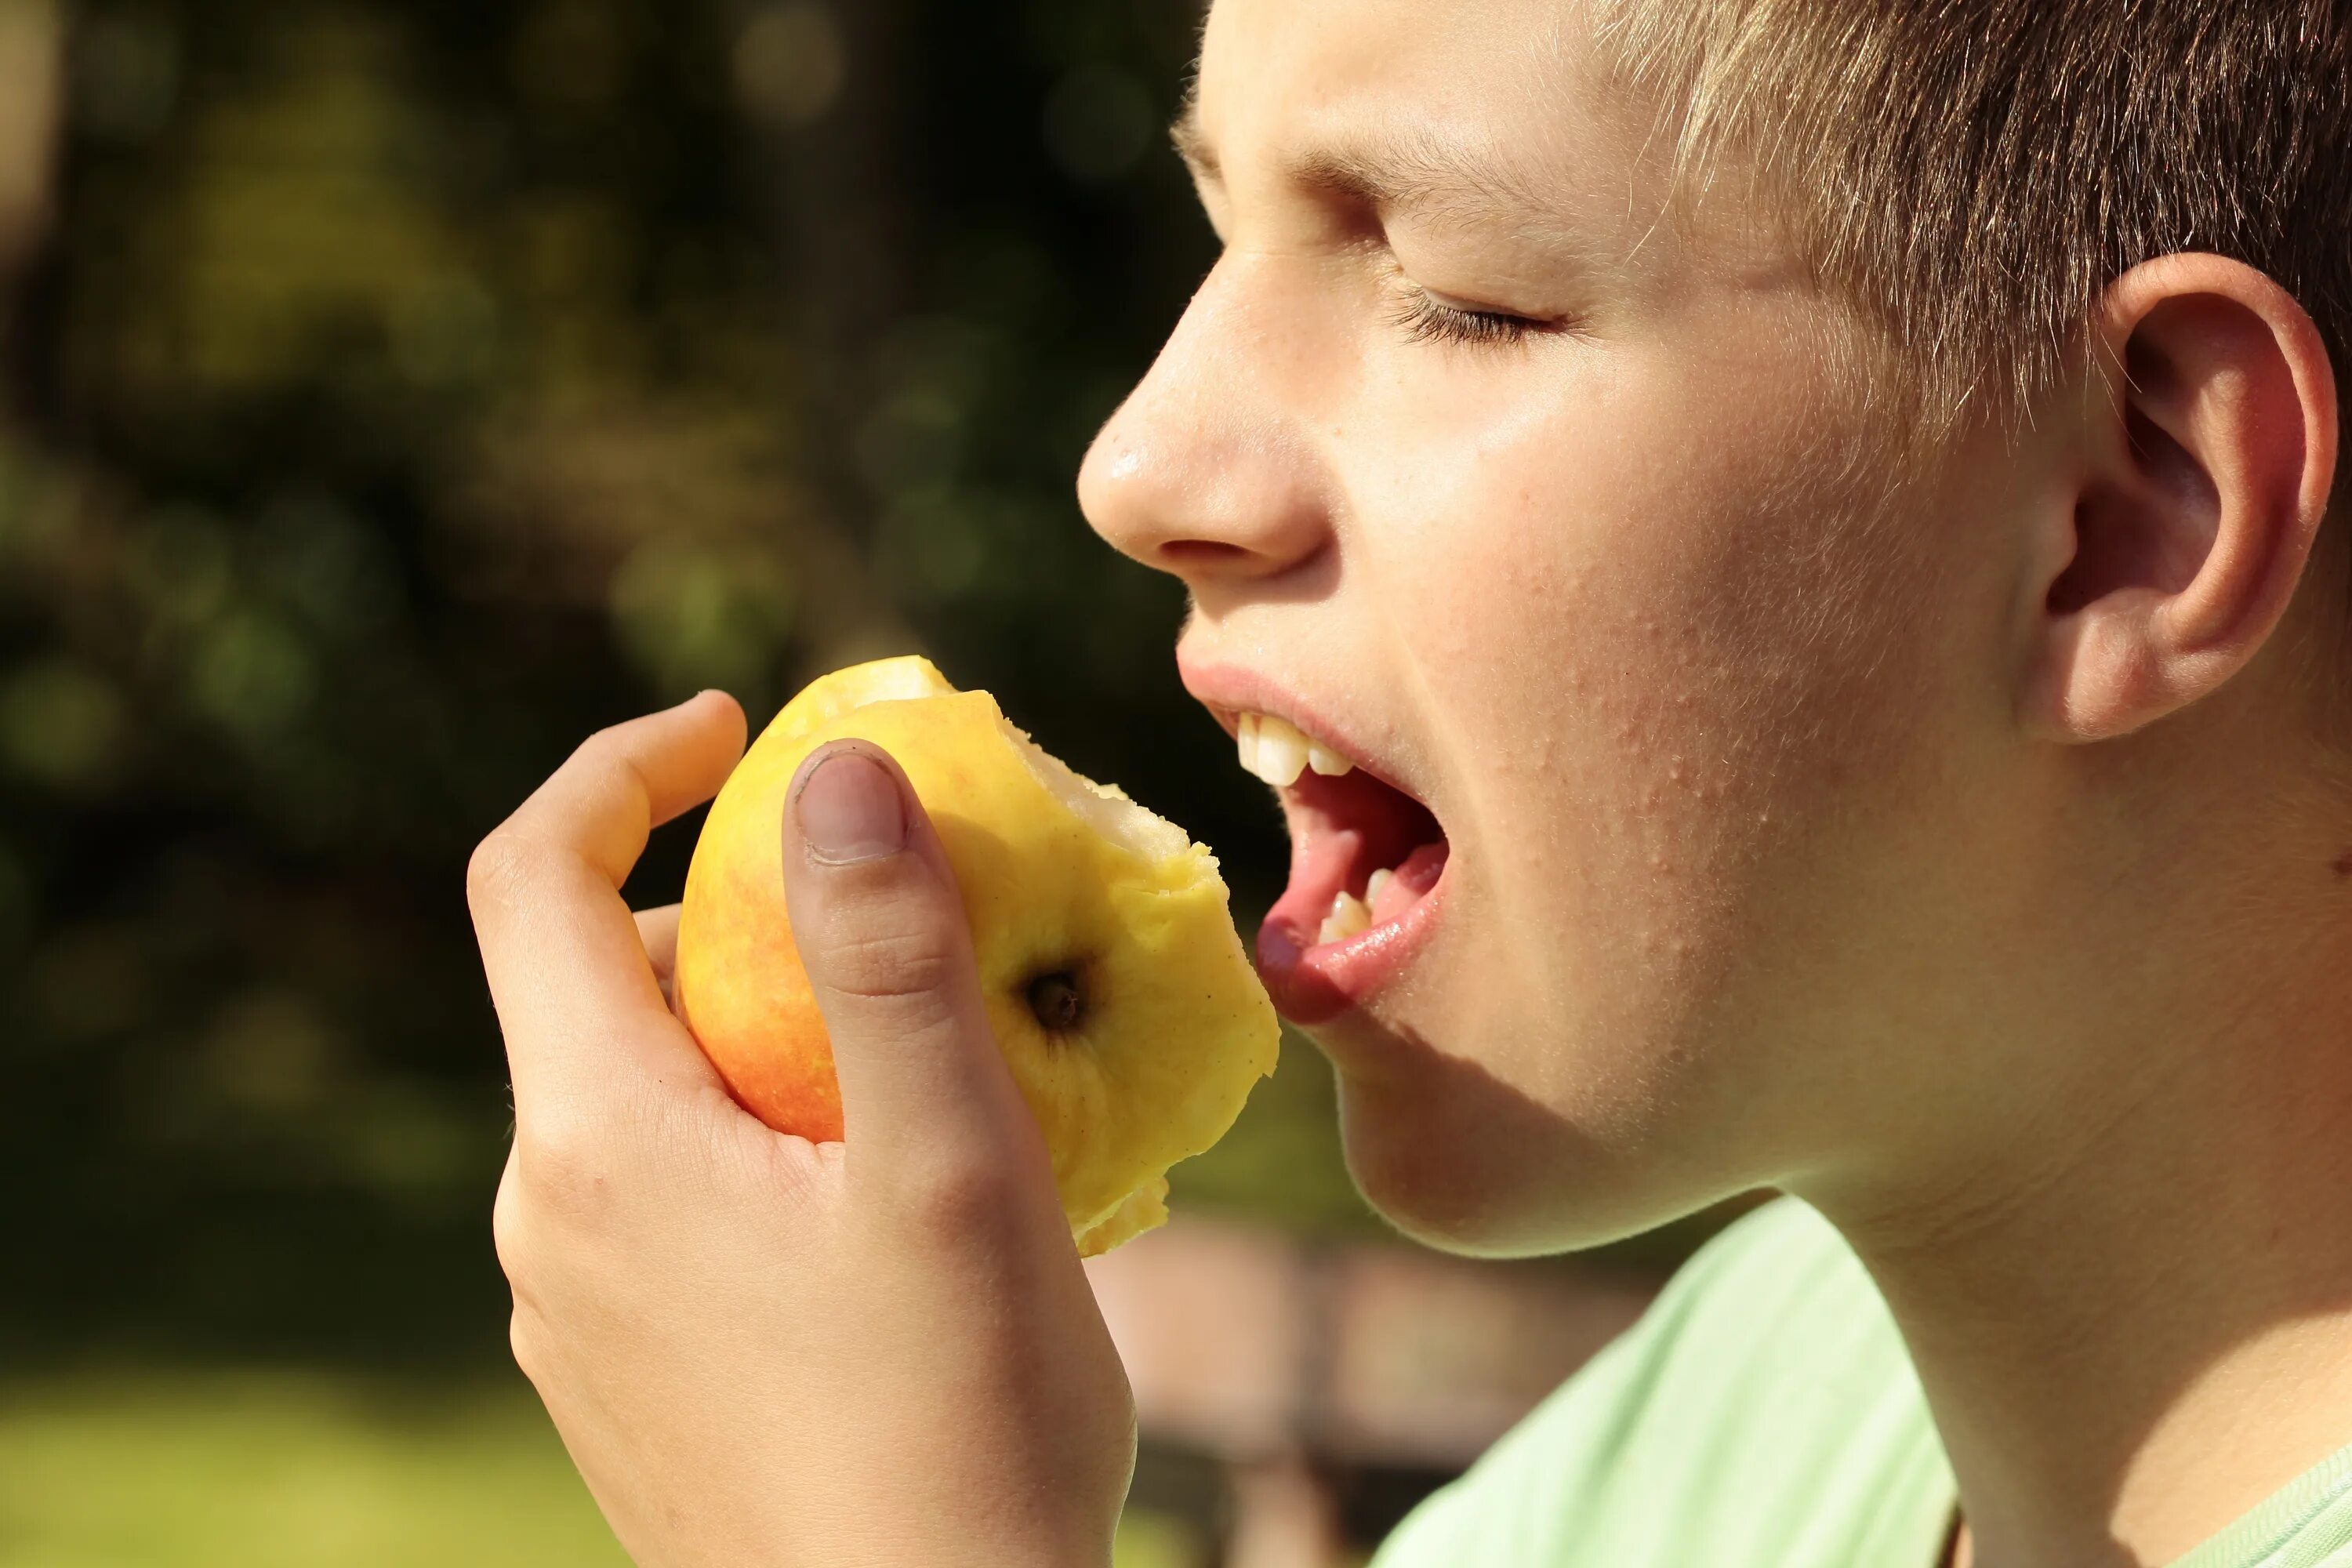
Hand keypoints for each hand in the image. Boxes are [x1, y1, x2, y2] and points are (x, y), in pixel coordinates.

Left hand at [468, 692, 1135, 1567]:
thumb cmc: (957, 1429)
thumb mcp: (952, 1168)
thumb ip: (888, 955)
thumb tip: (839, 765)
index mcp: (600, 1142)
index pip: (531, 879)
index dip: (620, 766)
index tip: (740, 729)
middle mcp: (549, 1222)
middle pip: (596, 988)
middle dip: (729, 911)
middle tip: (890, 914)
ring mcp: (575, 1317)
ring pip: (640, 1101)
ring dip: (755, 1035)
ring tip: (917, 1074)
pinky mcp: (624, 1384)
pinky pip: (662, 1201)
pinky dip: (752, 1140)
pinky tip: (883, 1208)